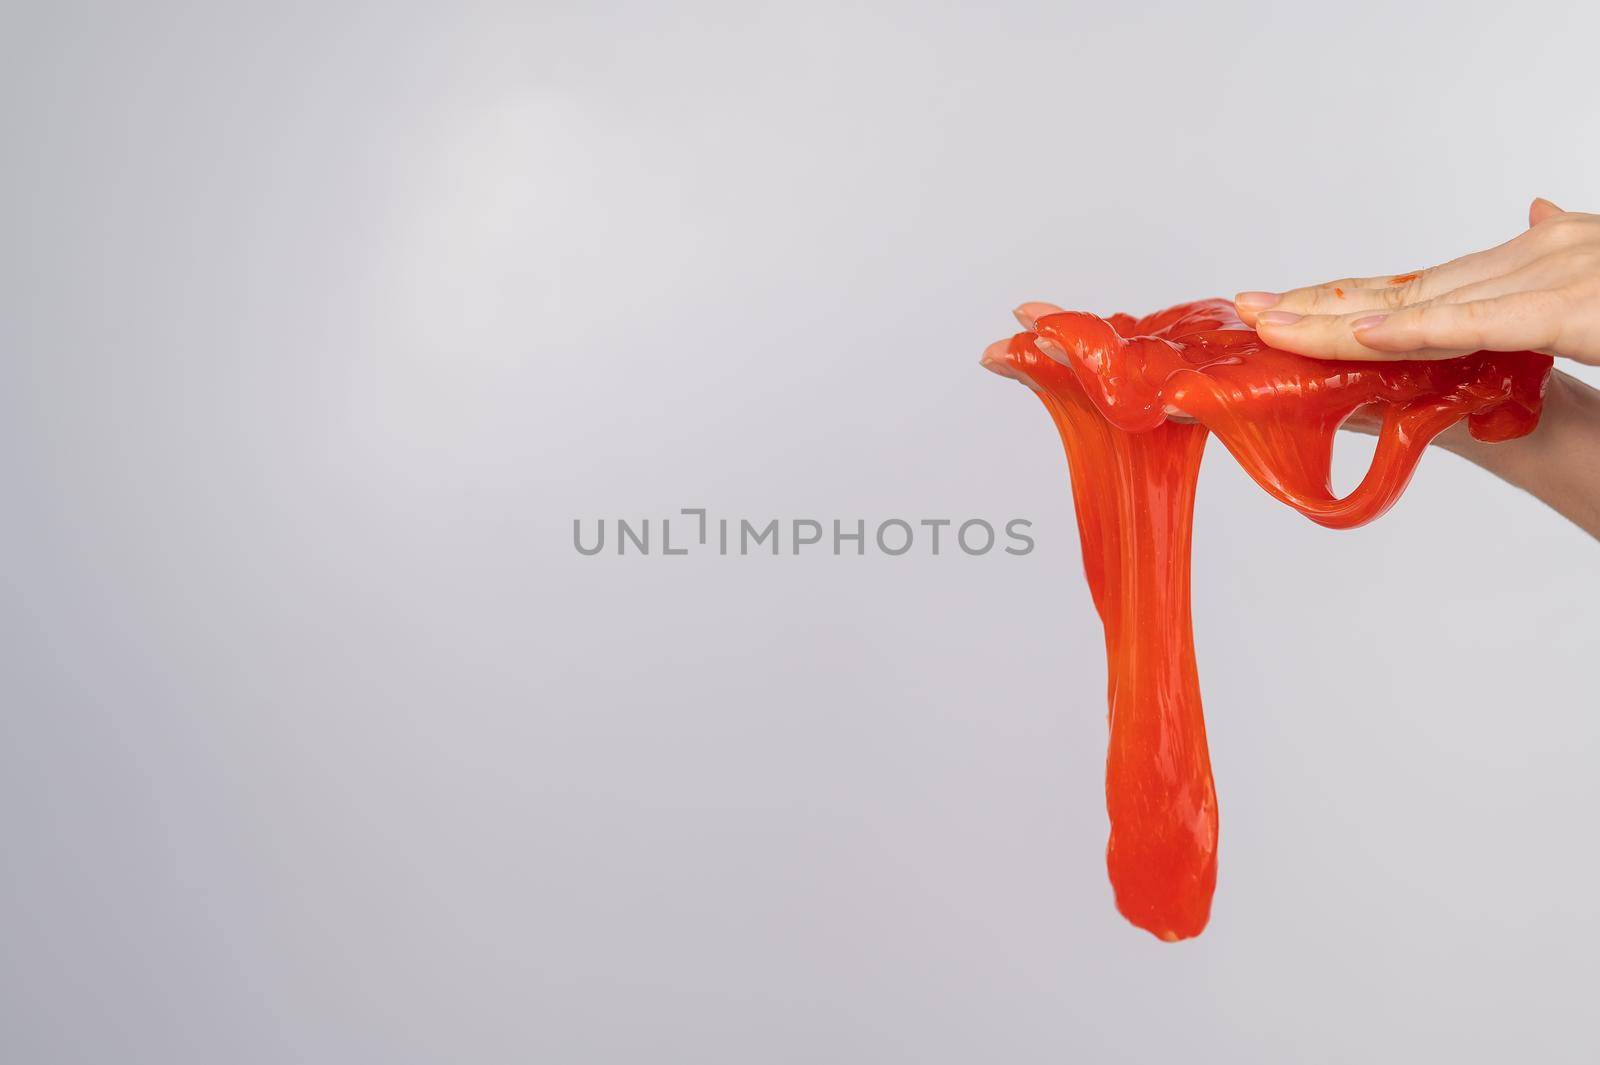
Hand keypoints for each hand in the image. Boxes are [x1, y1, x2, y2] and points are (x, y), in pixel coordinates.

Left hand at [1233, 199, 1599, 364]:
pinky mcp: (1581, 307)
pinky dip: (1422, 331)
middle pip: (1407, 290)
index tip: (1278, 310)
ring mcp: (1563, 274)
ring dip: (1340, 322)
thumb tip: (1531, 210)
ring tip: (1269, 329)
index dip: (1345, 298)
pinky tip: (1361, 338)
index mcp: (1542, 254)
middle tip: (1244, 315)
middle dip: (1320, 308)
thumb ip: (1558, 266)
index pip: (1422, 283)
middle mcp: (1544, 253)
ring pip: (1428, 304)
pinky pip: (1488, 323)